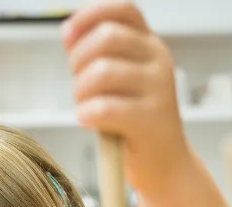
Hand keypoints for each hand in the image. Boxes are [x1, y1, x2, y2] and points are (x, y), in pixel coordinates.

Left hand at [61, 0, 192, 196]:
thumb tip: (70, 32)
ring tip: (85, 107)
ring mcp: (159, 89)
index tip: (67, 36)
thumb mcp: (119, 80)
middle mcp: (159, 60)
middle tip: (78, 86)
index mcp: (150, 45)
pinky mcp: (152, 119)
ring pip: (102, 72)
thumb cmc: (133, 122)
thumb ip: (98, 54)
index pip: (123, 8)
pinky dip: (86, 114)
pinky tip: (87, 121)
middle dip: (78, 60)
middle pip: (107, 36)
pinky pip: (104, 107)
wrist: (164, 166)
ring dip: (80, 91)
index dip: (89, 15)